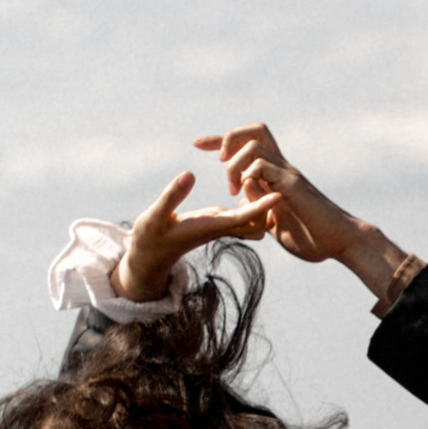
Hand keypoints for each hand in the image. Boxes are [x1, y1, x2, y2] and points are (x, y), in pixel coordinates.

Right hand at [115, 169, 271, 304]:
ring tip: (257, 175)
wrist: (151, 254)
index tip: (278, 194)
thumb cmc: (150, 236)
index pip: (243, 219)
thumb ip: (171, 196)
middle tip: (263, 176)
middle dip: (267, 204)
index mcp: (210, 227)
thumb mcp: (154, 216)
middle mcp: (221, 227)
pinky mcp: (220, 220)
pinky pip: (247, 213)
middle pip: (259, 222)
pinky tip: (249, 179)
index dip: (261, 207)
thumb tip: (190, 174)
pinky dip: (253, 200)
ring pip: (256, 219)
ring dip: (262, 202)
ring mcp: (223, 224)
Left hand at [193, 128, 367, 270]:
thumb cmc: (313, 239)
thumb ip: (259, 209)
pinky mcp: (292, 186)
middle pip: (255, 130)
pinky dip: (249, 175)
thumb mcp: (275, 225)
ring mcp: (288, 175)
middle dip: (228, 137)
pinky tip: (247, 194)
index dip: (219, 141)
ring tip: (232, 188)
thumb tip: (242, 201)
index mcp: (277, 176)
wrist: (341, 244)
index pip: (247, 144)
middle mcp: (283, 169)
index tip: (197, 144)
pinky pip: (263, 167)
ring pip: (254, 146)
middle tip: (217, 158)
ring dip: (235, 164)